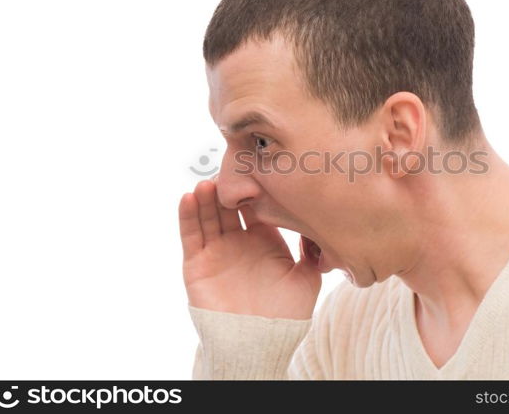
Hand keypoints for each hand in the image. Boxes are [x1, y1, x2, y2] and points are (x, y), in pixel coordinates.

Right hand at [179, 179, 320, 319]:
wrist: (259, 343)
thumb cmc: (286, 314)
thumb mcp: (307, 278)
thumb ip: (313, 251)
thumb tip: (320, 226)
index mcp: (265, 240)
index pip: (256, 205)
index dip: (256, 187)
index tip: (257, 166)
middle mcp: (239, 241)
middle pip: (230, 205)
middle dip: (229, 187)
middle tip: (230, 167)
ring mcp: (217, 250)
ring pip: (209, 215)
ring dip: (207, 197)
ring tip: (209, 182)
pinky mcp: (197, 263)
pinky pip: (190, 235)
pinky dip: (188, 215)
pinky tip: (189, 197)